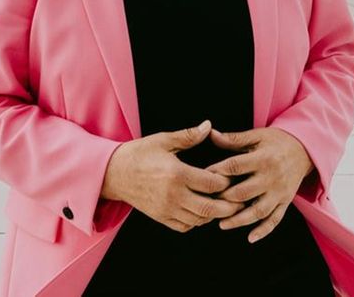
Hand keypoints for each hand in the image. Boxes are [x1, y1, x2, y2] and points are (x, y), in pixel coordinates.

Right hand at [100, 119, 244, 232]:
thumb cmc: (138, 154)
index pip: (212, 183)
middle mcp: (173, 195)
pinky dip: (197, 221)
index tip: (232, 176)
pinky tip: (202, 212)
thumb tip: (208, 126)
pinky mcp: (160, 217)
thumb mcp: (162, 140)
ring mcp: (166, 209)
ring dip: (214, 215)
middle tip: (240, 201)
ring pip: (199, 220)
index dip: (226, 181)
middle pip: (210, 208)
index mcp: (177, 174)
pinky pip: (185, 226)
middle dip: (229, 206)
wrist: (113, 173)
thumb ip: (188, 136)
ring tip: (223, 206)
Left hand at [202, 126, 314, 242]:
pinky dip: (263, 231)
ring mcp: (280, 192)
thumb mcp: (256, 136)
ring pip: (258, 211)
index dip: (218, 172)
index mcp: (263, 158)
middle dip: (225, 198)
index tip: (202, 176)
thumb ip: (234, 139)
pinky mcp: (285, 202)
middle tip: (207, 202)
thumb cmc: (276, 141)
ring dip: (239, 220)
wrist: (305, 149)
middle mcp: (272, 177)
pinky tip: (250, 238)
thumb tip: (210, 134)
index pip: (236, 166)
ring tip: (222, 224)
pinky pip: (275, 219)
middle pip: (245, 192)